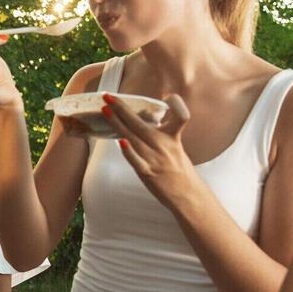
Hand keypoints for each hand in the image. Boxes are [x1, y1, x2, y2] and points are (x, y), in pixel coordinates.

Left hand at [102, 92, 197, 207]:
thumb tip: (142, 119)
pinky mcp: (148, 173)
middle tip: (109, 97)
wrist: (186, 194)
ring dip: (118, 123)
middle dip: (123, 109)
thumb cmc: (178, 169)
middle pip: (141, 124)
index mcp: (172, 138)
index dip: (178, 106)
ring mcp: (155, 159)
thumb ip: (161, 132)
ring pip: (133, 138)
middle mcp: (164, 146)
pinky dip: (128, 151)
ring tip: (106, 111)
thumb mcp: (174, 146)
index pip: (180, 118)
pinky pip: (136, 160)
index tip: (167, 96)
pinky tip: (120, 141)